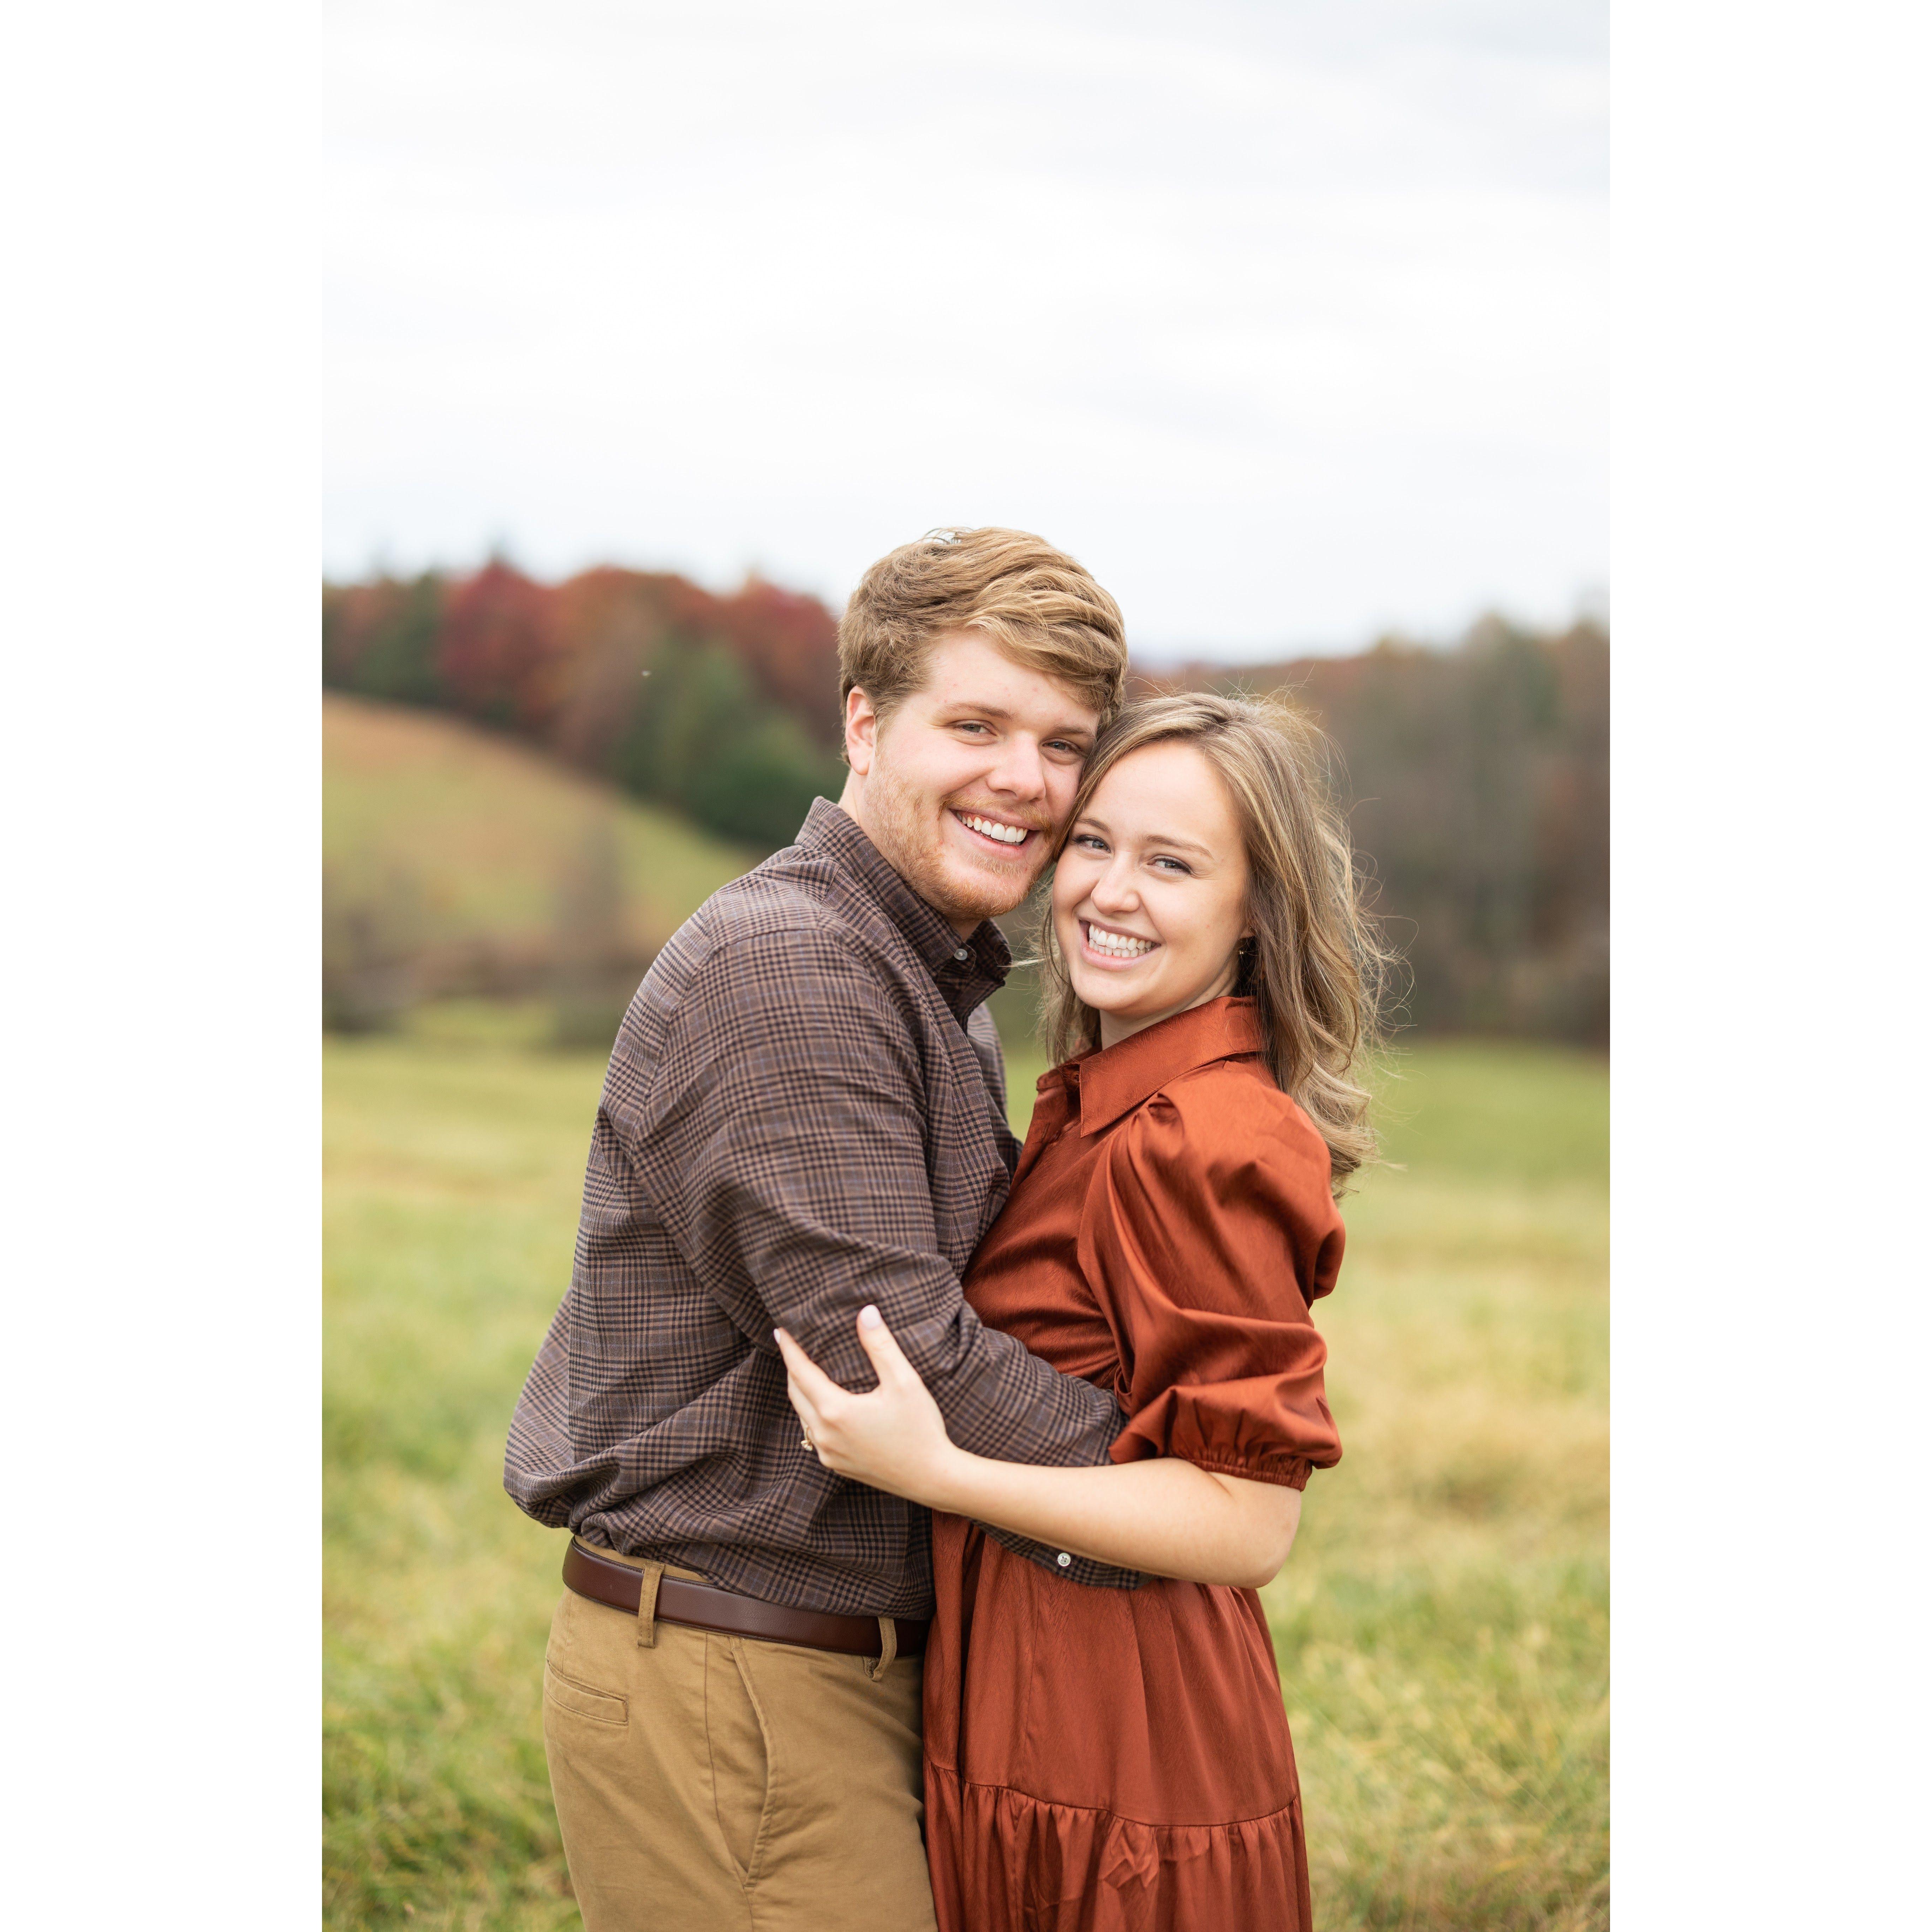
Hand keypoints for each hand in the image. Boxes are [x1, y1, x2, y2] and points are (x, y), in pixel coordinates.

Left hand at [774, 1306, 963, 1505]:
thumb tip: (866, 1312)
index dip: (789, 1349)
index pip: (800, 1372)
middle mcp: (824, 1434)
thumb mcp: (904, 1381)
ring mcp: (828, 1453)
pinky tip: (824, 1405)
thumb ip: (881, 1345)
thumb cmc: (920, 1428)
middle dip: (791, 1368)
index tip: (780, 1331)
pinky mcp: (836, 1465)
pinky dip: (812, 1414)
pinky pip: (814, 1434)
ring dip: (800, 1392)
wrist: (932, 1478)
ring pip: (802, 1416)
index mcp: (835, 1410)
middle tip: (791, 1346)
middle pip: (795, 1393)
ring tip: (805, 1371)